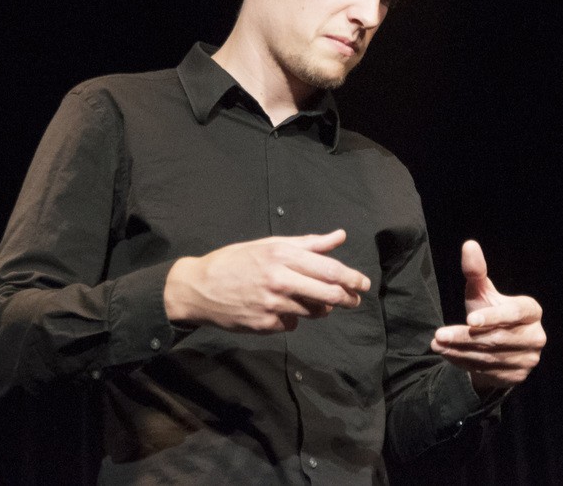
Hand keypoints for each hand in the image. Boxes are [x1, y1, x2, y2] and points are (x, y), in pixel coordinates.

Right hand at [164, 229, 370, 331]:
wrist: (199, 287)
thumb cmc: (235, 261)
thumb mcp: (269, 245)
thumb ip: (308, 243)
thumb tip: (339, 236)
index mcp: (282, 256)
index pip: (329, 270)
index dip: (352, 279)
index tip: (363, 284)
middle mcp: (279, 280)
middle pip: (329, 294)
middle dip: (347, 298)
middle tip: (354, 300)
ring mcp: (272, 304)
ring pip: (313, 311)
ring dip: (319, 308)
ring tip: (311, 300)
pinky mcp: (265, 324)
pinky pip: (291, 323)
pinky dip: (292, 317)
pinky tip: (278, 308)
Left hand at [431, 239, 545, 392]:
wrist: (495, 348)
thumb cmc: (488, 312)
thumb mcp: (481, 292)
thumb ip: (476, 271)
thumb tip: (469, 245)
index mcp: (531, 311)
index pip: (514, 314)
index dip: (493, 317)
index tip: (469, 320)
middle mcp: (536, 336)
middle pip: (497, 338)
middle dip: (464, 337)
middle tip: (439, 335)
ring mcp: (528, 359)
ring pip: (489, 356)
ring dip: (460, 351)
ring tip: (438, 344)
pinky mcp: (517, 376)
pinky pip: (487, 371)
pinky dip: (465, 363)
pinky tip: (448, 355)